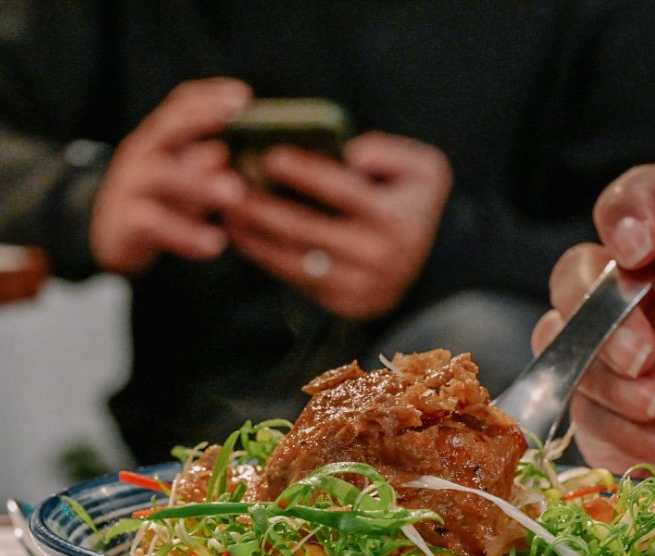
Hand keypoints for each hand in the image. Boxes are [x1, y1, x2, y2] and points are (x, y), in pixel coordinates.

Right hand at [90, 78, 250, 275]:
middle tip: (240, 128)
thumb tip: (225, 152)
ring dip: (200, 183)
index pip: (180, 104)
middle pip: (168, 129)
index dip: (209, 97)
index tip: (243, 95)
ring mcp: (129, 186)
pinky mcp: (124, 223)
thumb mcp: (182, 177)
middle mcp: (141, 154)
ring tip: (235, 194)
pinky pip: (154, 224)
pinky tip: (214, 244)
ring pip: (162, 176)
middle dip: (200, 123)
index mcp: (159, 137)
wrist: (111, 237)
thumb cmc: (159, 200)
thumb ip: (202, 163)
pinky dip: (186, 234)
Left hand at [224, 131, 451, 320]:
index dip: (304, 172)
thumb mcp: (424, 169)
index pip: (342, 191)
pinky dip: (262, 254)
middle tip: (227, 183)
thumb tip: (351, 155)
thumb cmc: (412, 201)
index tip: (268, 154)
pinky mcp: (340, 303)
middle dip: (262, 205)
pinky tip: (240, 232)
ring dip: (253, 233)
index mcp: (395, 218)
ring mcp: (357, 285)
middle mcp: (377, 256)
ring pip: (292, 257)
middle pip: (306, 228)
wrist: (428, 264)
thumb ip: (390, 152)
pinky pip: (292, 277)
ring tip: (226, 208)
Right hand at [536, 165, 654, 536]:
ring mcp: (620, 366)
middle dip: (601, 314)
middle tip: (645, 358)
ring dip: (609, 379)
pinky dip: (622, 433)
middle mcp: (652, 308)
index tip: (635, 251)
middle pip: (579, 272)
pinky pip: (578, 411)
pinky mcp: (603, 423)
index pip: (645, 204)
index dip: (625, 213)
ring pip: (563, 341)